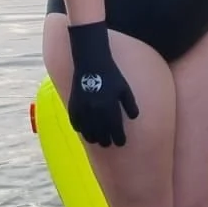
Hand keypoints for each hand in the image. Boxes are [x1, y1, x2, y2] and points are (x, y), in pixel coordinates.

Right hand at [67, 22, 138, 146]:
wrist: (91, 63)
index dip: (119, 138)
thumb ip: (130, 104)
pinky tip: (85, 131)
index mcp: (110, 107)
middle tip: (110, 143)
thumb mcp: (124, 88)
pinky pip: (76, 124)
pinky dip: (81, 130)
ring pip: (88, 132)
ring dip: (94, 138)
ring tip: (98, 141)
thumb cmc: (111, 75)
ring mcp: (83, 109)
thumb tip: (133, 118)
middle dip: (107, 141)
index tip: (121, 143)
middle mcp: (96, 111)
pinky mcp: (73, 106)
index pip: (115, 129)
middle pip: (101, 134)